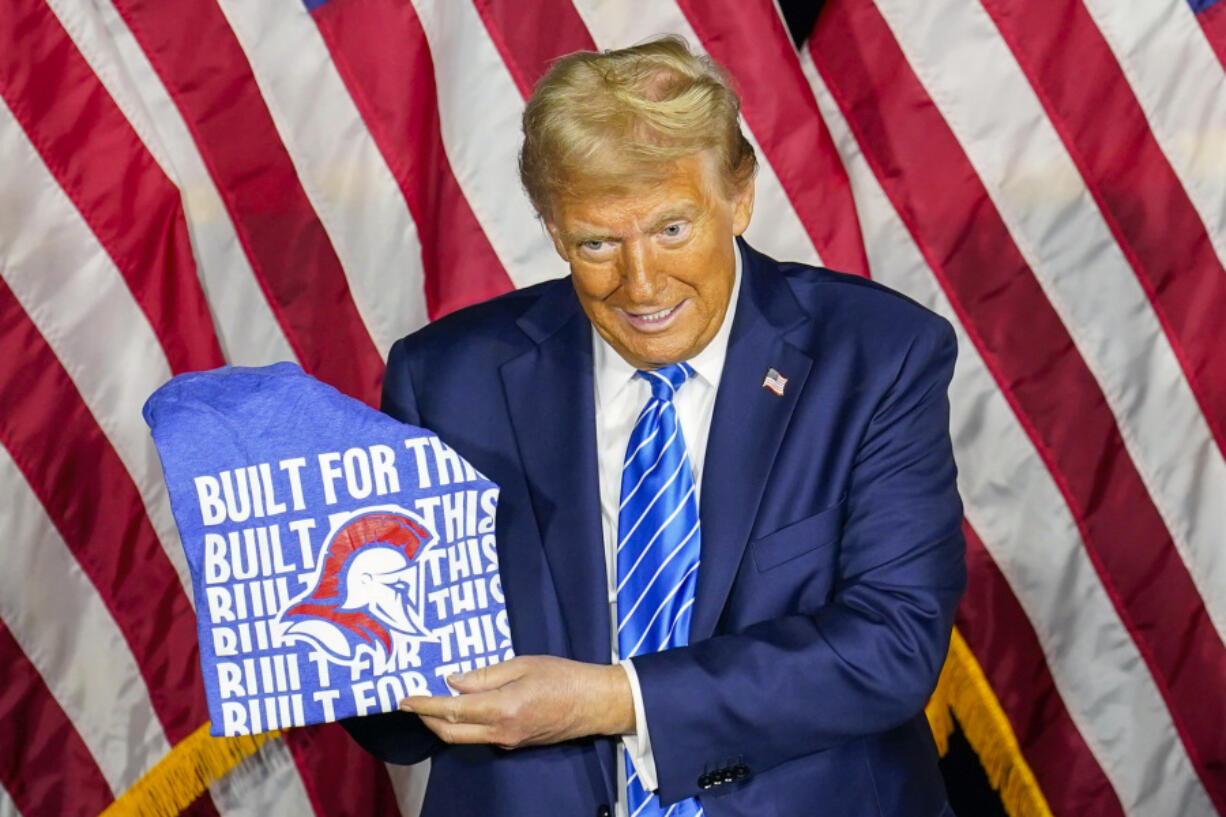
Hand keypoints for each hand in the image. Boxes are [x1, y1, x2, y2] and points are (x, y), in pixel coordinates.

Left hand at [400, 655, 634, 748]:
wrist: (595, 703)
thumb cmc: (564, 676)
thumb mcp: (524, 664)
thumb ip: (486, 675)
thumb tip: (454, 681)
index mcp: (502, 708)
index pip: (452, 711)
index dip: (425, 706)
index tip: (404, 699)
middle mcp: (501, 731)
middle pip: (452, 733)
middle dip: (427, 720)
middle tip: (411, 704)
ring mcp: (509, 741)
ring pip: (465, 738)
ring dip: (444, 723)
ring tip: (432, 703)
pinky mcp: (516, 742)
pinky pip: (482, 736)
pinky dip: (465, 724)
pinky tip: (463, 707)